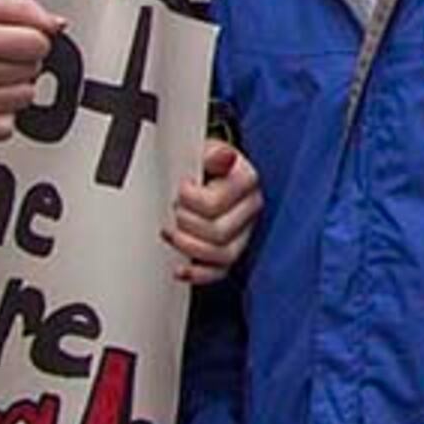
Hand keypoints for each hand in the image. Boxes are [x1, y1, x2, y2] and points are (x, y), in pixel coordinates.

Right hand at [0, 0, 62, 142]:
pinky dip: (1, 114)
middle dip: (22, 58)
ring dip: (14, 85)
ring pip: (22, 99)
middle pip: (31, 71)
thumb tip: (54, 24)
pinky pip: (3, 129)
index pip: (37, 44)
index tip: (22, 35)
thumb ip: (18, 10)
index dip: (35, 36)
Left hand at [166, 138, 261, 282]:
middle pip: (218, 232)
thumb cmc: (204, 163)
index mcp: (247, 180)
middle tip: (173, 210)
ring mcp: (244, 233)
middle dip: (185, 223)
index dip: (189, 199)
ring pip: (222, 255)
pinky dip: (197, 273)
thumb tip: (222, 155)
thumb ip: (212, 154)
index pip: (215, 203)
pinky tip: (180, 267)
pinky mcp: (233, 252)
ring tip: (171, 232)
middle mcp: (251, 208)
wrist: (207, 173)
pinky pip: (220, 272)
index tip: (179, 188)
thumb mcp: (205, 150)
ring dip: (188, 247)